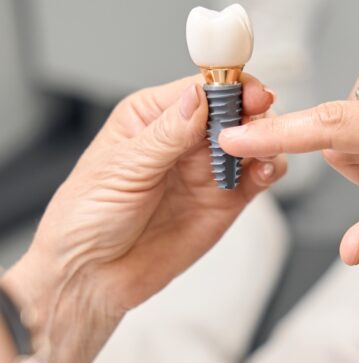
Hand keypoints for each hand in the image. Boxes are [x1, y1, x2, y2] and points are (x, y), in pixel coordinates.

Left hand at [2, 75, 284, 362]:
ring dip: (264, 140)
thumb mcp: (121, 168)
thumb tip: (198, 96)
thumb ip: (166, 134)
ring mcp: (207, 170)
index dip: (227, 85)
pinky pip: (257, 178)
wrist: (92, 277)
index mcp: (152, 117)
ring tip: (258, 151)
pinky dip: (269, 170)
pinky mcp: (225, 203)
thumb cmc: (86, 219)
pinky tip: (264, 170)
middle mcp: (183, 139)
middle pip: (233, 110)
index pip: (200, 88)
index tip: (247, 89)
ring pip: (252, 141)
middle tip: (258, 120)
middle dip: (252, 110)